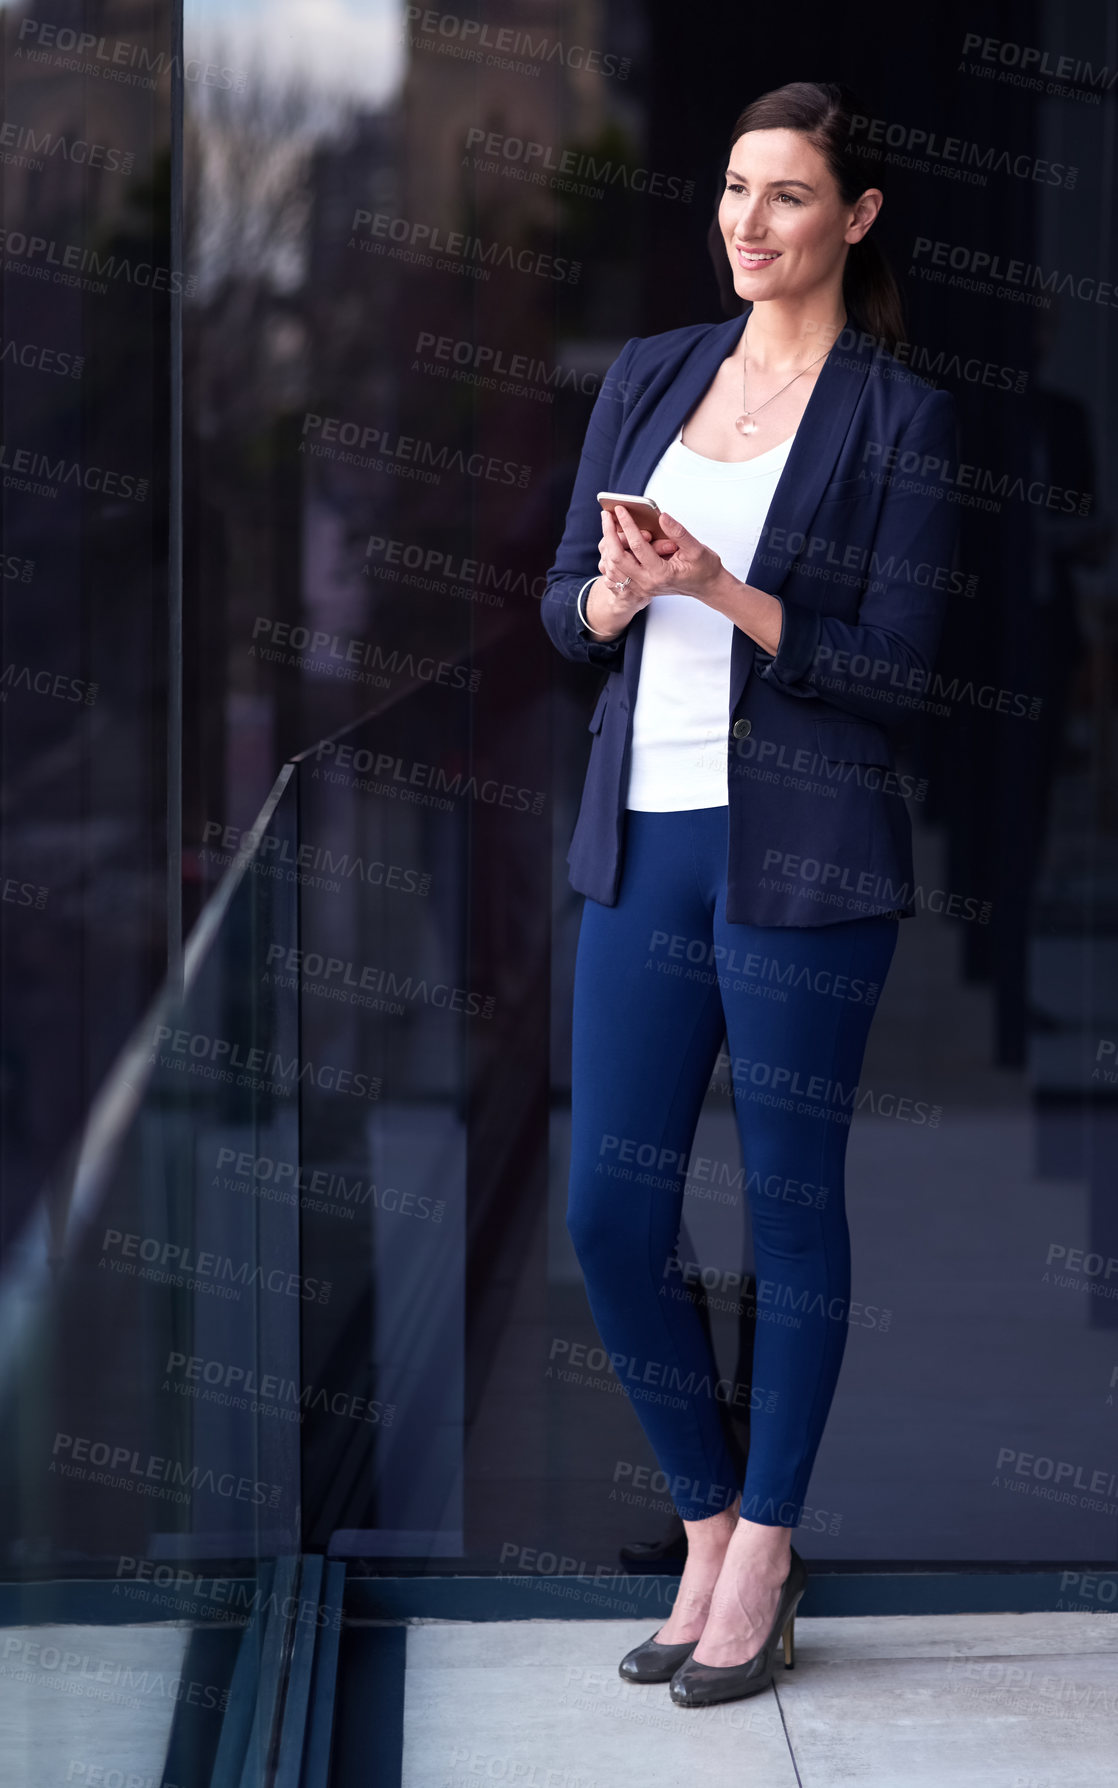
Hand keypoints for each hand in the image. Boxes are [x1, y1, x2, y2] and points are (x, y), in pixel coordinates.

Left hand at [599, 504, 726, 605]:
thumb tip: (662, 516)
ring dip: (608, 546)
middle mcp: (648, 583)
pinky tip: (611, 543)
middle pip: (617, 559)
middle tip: (607, 516)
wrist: (706, 587)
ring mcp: (642, 588)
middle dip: (610, 534)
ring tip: (608, 526)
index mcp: (662, 573)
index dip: (628, 525)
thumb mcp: (696, 548)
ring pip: (613, 568)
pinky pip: (616, 576)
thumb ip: (678, 532)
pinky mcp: (639, 588)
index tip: (621, 509)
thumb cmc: (703, 568)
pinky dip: (610, 560)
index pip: (638, 546)